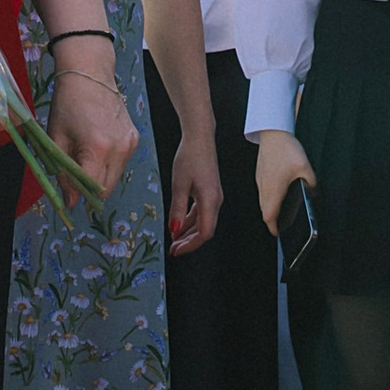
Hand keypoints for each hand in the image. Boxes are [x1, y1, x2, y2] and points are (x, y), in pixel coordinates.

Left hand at [50, 62, 134, 195]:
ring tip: (83, 156)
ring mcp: (130, 143)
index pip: (91, 188)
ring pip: (114, 177)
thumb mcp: (56, 139)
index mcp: (98, 148)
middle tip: (73, 177)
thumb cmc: (68, 104)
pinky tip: (95, 147)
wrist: (89, 74)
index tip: (67, 194)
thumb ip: (63, 173)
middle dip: (88, 190)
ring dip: (98, 177)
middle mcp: (120, 148)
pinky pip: (120, 164)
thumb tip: (70, 202)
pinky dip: (107, 164)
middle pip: (106, 188)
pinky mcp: (134, 139)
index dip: (78, 195)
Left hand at [166, 136, 221, 253]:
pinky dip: (191, 220)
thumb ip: (177, 209)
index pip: (205, 233)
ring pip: (203, 222)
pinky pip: (201, 212)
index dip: (191, 245)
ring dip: (189, 232)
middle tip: (173, 249)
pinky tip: (180, 224)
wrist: (199, 138)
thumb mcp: (179, 184)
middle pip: (205, 230)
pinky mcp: (210, 192)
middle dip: (189, 242)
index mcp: (210, 200)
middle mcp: (216, 201)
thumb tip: (174, 230)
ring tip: (174, 240)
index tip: (176, 250)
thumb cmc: (190, 156)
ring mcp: (214, 197)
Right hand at [255, 131, 312, 234]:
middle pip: (265, 211)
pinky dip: (268, 198)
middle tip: (280, 227)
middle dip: (272, 221)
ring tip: (279, 213)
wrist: (272, 132)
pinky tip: (277, 194)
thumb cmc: (287, 150)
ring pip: (262, 201)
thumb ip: (311, 183)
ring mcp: (260, 180)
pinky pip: (262, 191)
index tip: (278, 234)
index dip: (273, 227)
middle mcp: (264, 188)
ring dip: (269, 209)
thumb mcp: (305, 167)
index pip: (270, 216)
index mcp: (274, 190)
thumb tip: (313, 192)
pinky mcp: (260, 173)